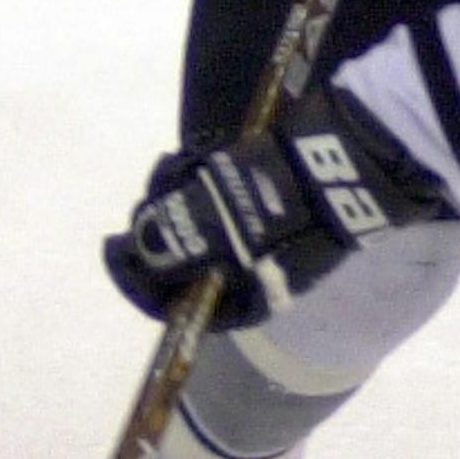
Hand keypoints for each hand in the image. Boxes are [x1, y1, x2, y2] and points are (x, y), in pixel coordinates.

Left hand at [104, 85, 448, 327]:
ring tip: (183, 164)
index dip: (138, 278)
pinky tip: (203, 157)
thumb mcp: (222, 227)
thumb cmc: (284, 201)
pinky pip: (218, 199)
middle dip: (161, 222)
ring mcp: (259, 238)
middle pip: (181, 257)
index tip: (112, 248)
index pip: (175, 303)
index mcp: (243, 300)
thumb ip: (174, 244)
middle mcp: (249, 276)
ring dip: (178, 194)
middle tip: (159, 186)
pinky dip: (201, 180)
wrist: (347, 155)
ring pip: (196, 223)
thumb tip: (136, 253)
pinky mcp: (266, 203)